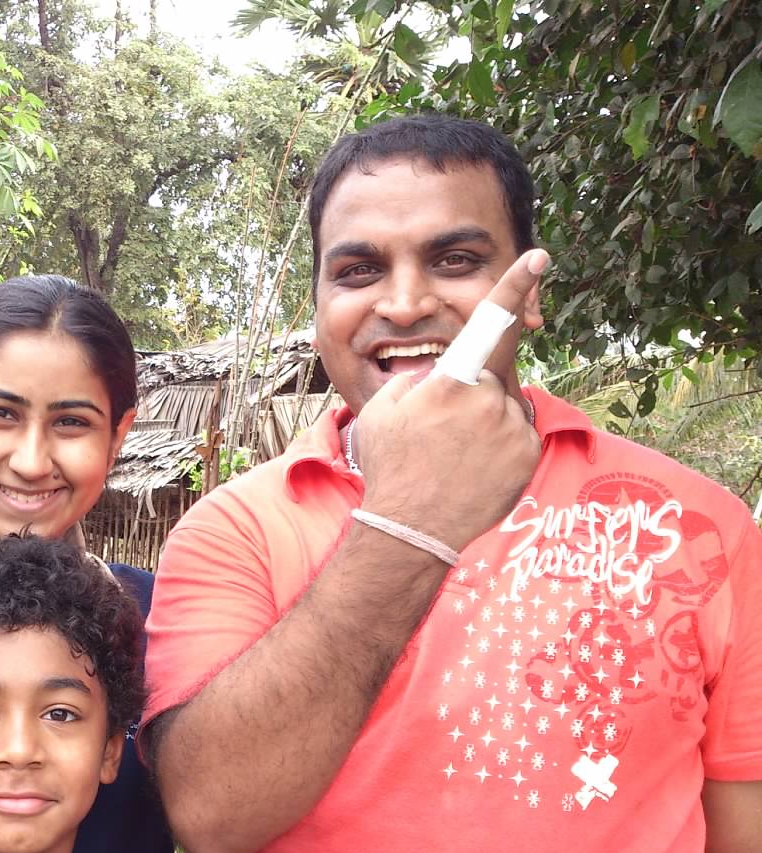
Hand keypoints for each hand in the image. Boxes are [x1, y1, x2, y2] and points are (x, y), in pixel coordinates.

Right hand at [354, 250, 548, 551]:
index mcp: (449, 380)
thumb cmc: (391, 468)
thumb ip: (411, 379)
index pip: (487, 322)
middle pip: (488, 379)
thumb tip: (434, 371)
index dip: (514, 285)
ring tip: (452, 458)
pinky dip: (498, 449)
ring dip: (483, 423)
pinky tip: (472, 471)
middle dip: (469, 395)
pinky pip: (515, 437)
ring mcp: (511, 428)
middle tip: (439, 435)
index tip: (538, 257)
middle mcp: (487, 398)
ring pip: (503, 409)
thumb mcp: (380, 412)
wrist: (411, 529)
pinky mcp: (526, 455)